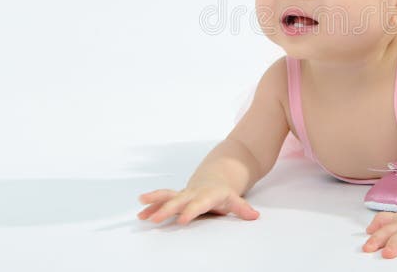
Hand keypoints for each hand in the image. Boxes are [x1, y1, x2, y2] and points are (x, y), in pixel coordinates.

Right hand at [137, 183, 259, 224]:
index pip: (199, 203)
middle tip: (156, 219)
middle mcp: (193, 193)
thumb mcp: (234, 199)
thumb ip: (242, 208)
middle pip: (179, 200)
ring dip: (154, 203)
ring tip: (141, 213)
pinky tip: (141, 213)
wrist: (215, 176)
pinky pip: (162, 200)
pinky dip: (152, 205)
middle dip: (167, 209)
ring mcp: (183, 194)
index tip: (181, 220)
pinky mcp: (176, 197)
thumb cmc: (223, 192)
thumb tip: (255, 216)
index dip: (191, 211)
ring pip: (167, 196)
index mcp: (207, 194)